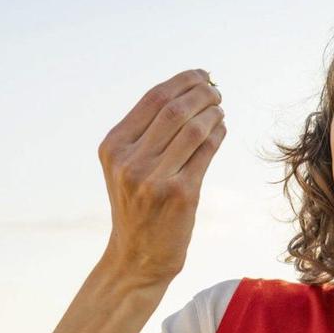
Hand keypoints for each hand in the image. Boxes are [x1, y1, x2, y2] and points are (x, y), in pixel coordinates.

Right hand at [98, 68, 225, 286]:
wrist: (137, 257)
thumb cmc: (137, 206)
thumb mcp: (126, 166)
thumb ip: (146, 132)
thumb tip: (189, 89)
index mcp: (113, 147)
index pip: (153, 99)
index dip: (182, 80)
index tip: (200, 75)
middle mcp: (130, 161)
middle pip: (175, 109)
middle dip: (202, 93)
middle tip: (216, 91)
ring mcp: (154, 179)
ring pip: (194, 128)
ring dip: (213, 112)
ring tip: (219, 109)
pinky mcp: (180, 194)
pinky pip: (206, 151)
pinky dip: (218, 134)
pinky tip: (220, 129)